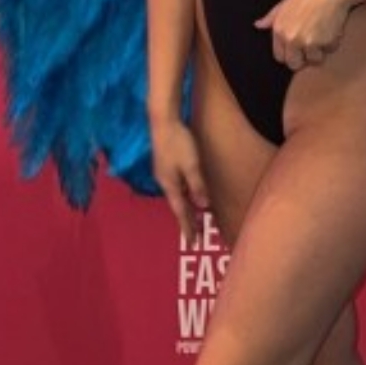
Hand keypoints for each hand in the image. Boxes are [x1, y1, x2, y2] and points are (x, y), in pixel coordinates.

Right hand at [149, 117, 209, 244]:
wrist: (162, 121)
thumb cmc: (179, 142)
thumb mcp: (191, 164)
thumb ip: (197, 185)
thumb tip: (203, 206)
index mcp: (170, 184)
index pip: (181, 211)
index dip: (188, 226)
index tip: (193, 243)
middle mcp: (164, 182)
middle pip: (177, 206)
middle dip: (186, 221)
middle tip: (194, 238)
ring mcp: (163, 173)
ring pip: (176, 196)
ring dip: (184, 209)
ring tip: (192, 221)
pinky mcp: (165, 164)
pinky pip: (176, 187)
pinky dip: (183, 196)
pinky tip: (187, 196)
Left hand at [255, 0, 356, 70]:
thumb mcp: (286, 1)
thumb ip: (272, 17)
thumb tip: (258, 24)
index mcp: (280, 30)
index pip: (279, 57)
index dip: (288, 53)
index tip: (296, 48)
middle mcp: (292, 39)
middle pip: (295, 64)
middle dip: (303, 58)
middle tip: (311, 46)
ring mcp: (309, 43)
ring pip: (314, 60)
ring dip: (319, 51)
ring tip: (323, 35)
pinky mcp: (326, 43)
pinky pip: (329, 50)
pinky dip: (332, 43)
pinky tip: (332, 28)